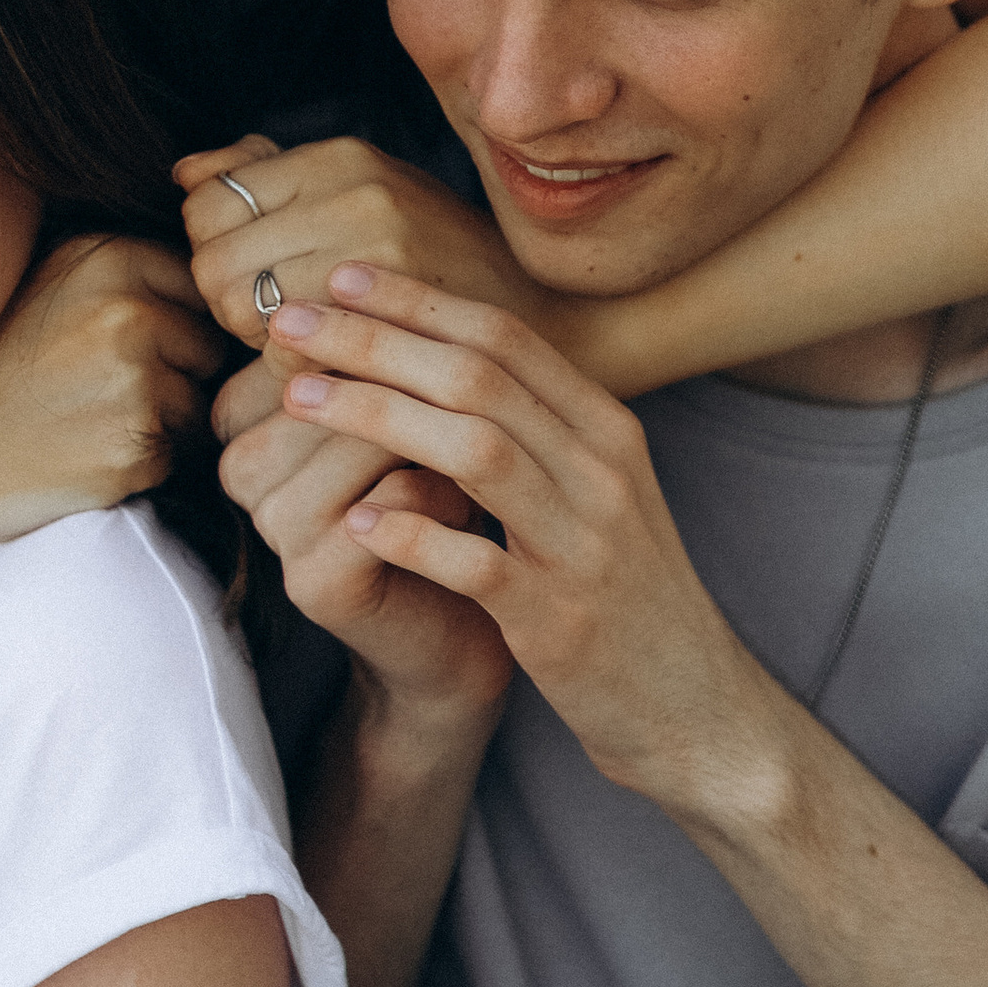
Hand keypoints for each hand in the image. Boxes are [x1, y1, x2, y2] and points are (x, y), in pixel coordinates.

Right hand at [0, 234, 223, 556]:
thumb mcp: (46, 282)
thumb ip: (122, 267)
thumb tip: (213, 272)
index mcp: (108, 257)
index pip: (199, 286)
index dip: (174, 320)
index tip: (131, 343)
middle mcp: (128, 312)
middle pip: (208, 344)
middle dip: (176, 370)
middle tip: (101, 388)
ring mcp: (135, 382)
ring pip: (197, 402)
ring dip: (163, 420)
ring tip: (88, 420)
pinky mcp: (137, 449)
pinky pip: (176, 454)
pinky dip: (143, 462)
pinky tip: (86, 454)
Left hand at [176, 137, 545, 353]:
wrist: (555, 311)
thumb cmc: (447, 257)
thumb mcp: (368, 190)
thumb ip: (273, 173)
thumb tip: (186, 173)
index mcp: (347, 157)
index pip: (208, 202)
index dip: (215, 246)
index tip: (256, 269)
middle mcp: (360, 196)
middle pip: (211, 262)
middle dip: (226, 300)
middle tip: (273, 318)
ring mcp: (379, 259)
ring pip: (240, 314)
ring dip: (256, 342)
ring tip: (304, 345)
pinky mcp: (394, 325)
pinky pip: (286, 360)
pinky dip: (293, 379)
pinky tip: (330, 377)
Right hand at [215, 327, 511, 740]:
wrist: (462, 627)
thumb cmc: (446, 503)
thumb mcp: (419, 414)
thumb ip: (396, 353)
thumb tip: (384, 271)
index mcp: (255, 412)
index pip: (312, 340)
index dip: (389, 332)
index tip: (455, 343)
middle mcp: (246, 465)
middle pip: (330, 385)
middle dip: (414, 386)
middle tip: (483, 400)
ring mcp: (272, 525)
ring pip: (355, 441)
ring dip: (431, 442)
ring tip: (479, 457)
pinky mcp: (310, 580)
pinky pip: (379, 509)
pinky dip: (437, 500)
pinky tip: (468, 509)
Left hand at [263, 266, 777, 824]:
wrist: (695, 710)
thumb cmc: (626, 595)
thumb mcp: (599, 493)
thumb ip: (538, 428)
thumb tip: (443, 359)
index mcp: (608, 430)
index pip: (504, 336)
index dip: (418, 300)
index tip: (343, 276)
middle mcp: (602, 473)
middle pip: (478, 377)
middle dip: (375, 340)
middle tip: (292, 322)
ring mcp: (585, 547)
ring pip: (475, 450)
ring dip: (376, 415)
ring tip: (300, 398)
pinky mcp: (561, 622)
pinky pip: (477, 564)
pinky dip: (412, 536)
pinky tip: (353, 520)